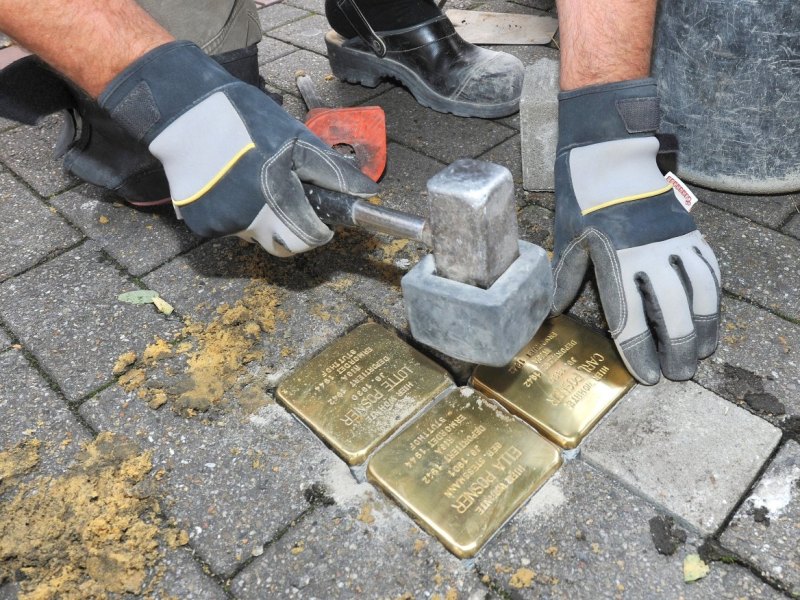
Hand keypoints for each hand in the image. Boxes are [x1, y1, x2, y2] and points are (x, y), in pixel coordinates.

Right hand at [99, 41, 376, 255]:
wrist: (183, 113)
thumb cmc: (244, 121)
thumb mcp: (295, 138)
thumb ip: (330, 170)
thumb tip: (365, 193)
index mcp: (277, 198)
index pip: (308, 238)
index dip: (320, 229)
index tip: (321, 218)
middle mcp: (249, 220)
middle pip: (283, 246)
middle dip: (295, 231)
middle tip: (293, 203)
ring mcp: (222, 225)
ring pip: (256, 237)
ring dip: (265, 220)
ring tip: (258, 185)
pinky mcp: (201, 224)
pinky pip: (231, 228)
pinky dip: (238, 214)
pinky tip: (232, 186)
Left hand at [551, 79, 720, 383]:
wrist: (611, 162)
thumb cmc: (584, 206)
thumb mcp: (569, 244)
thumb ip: (565, 279)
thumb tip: (555, 311)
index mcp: (614, 263)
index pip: (629, 319)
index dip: (639, 352)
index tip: (646, 376)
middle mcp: (648, 256)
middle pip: (672, 311)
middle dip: (677, 348)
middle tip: (679, 373)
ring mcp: (673, 243)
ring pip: (699, 292)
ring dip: (704, 326)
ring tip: (703, 352)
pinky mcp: (689, 232)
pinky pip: (709, 269)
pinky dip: (714, 296)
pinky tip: (712, 316)